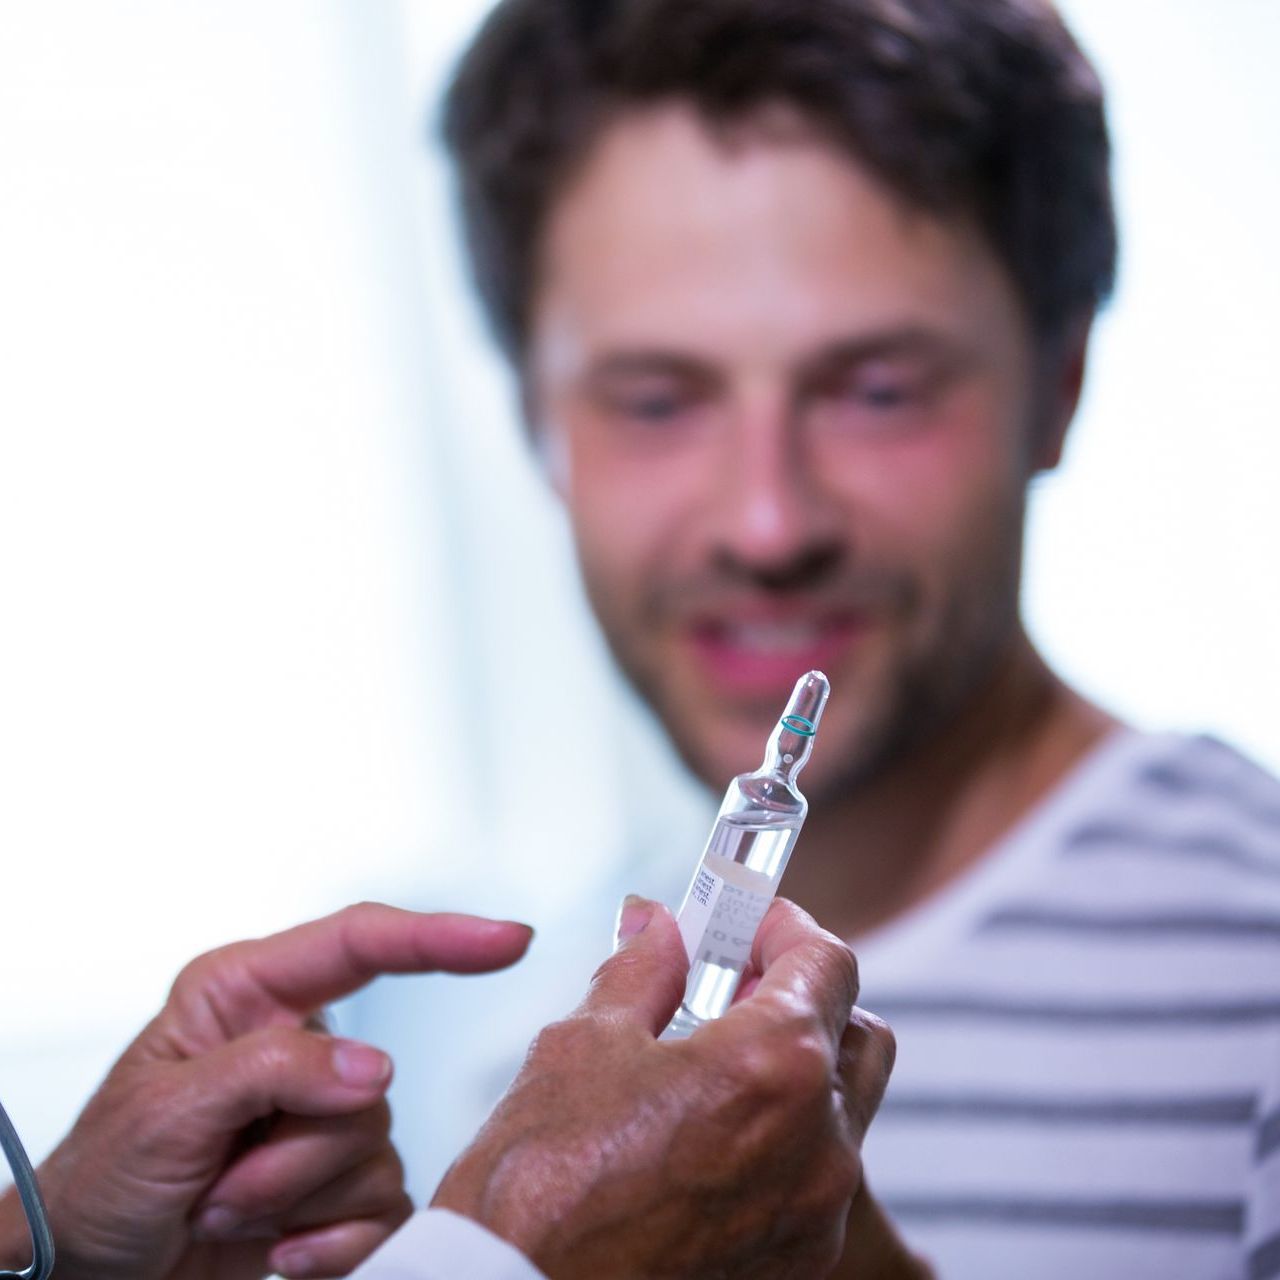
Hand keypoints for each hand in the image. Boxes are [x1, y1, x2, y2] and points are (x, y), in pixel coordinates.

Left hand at [2, 903, 531, 1279]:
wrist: (89, 1277)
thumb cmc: (102, 1178)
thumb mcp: (168, 1112)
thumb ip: (273, 1071)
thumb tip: (375, 1069)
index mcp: (251, 995)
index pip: (360, 943)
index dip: (440, 936)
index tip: (508, 941)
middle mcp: (298, 1045)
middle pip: (368, 1078)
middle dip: (294, 1148)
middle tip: (216, 1182)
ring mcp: (323, 1118)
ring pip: (373, 1147)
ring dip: (293, 1199)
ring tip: (224, 1211)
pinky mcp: (341, 1186)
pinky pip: (383, 1208)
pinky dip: (328, 1242)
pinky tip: (277, 1250)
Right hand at [433, 895, 896, 1278]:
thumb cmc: (541, 1184)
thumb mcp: (585, 1043)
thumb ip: (644, 969)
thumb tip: (660, 926)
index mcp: (776, 1067)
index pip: (827, 961)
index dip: (783, 925)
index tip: (746, 918)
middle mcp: (820, 1142)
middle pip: (854, 1031)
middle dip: (802, 992)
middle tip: (732, 980)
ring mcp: (817, 1212)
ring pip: (843, 1106)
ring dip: (796, 1064)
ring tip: (712, 1058)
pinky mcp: (799, 1262)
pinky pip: (817, 1172)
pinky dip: (784, 1131)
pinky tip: (709, 1128)